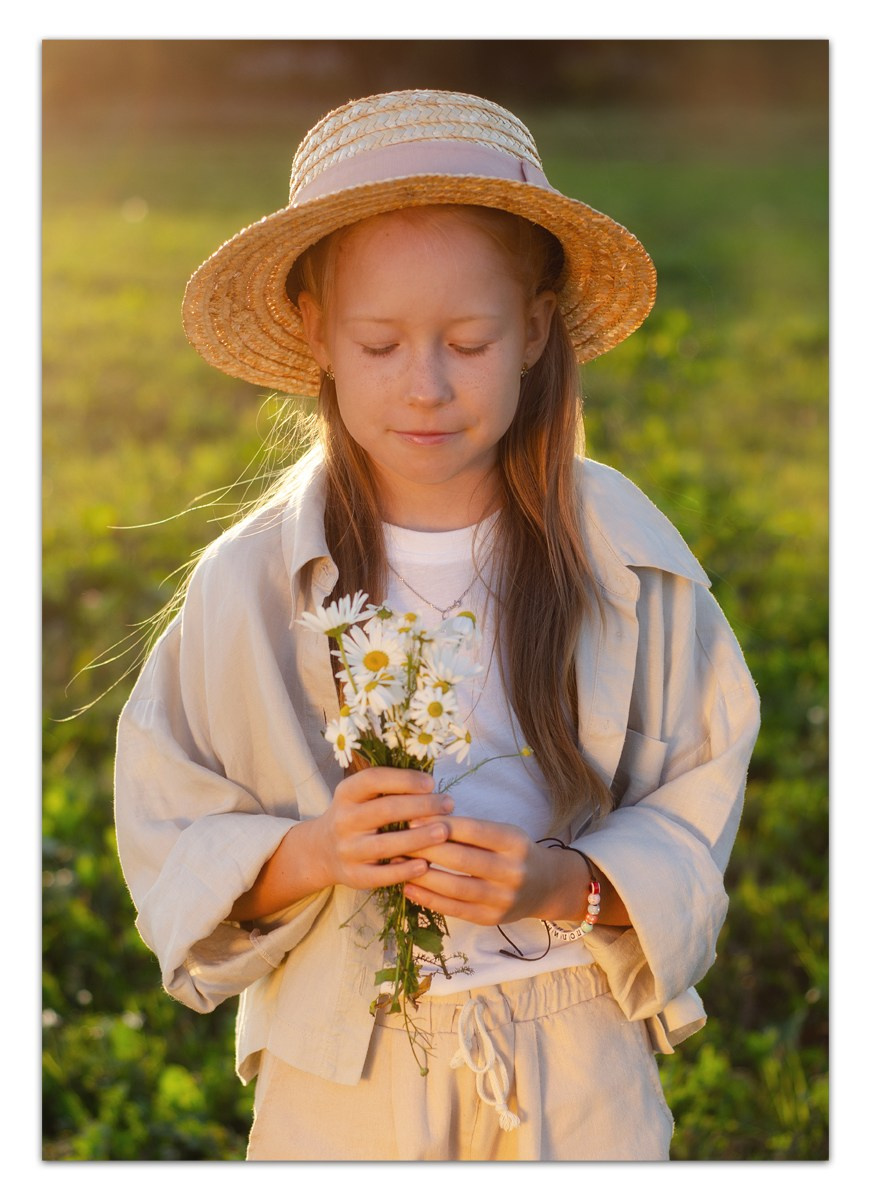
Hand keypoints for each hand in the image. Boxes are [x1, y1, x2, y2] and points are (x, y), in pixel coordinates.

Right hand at [314, 766, 454, 891]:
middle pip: (385, 810)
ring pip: (385, 844)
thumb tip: (431, 783)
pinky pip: (381, 875)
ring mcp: (347, 849)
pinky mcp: (353, 875)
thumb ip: (389, 788)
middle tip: (448, 804)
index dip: (404, 779)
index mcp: (346, 793)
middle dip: (421, 806)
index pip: (374, 780)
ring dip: (418, 838)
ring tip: (445, 831)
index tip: (431, 783)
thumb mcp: (362, 795)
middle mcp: (343, 820)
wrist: (323, 850)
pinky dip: (404, 871)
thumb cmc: (357, 815)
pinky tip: (426, 865)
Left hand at [401, 815, 584, 925]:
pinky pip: (454, 909)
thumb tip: (423, 819)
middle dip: (425, 848)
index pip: (473, 831)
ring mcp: (502, 899)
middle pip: (461, 859)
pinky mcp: (491, 919)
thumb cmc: (514, 852)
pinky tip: (409, 887)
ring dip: (421, 875)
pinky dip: (428, 899)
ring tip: (396, 863)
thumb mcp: (502, 833)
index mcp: (514, 842)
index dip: (441, 825)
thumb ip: (470, 829)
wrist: (546, 886)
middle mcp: (511, 871)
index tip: (412, 818)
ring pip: (454, 887)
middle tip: (397, 840)